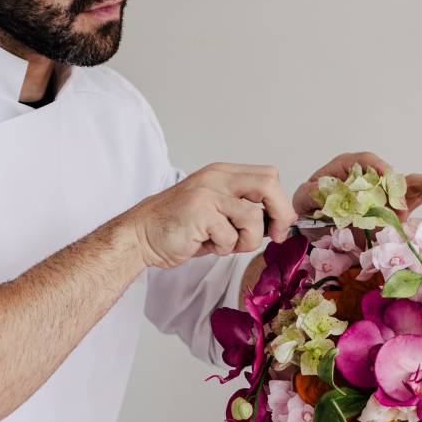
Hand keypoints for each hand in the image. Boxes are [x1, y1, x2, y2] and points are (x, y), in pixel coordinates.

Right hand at [125, 163, 297, 268]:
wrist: (141, 235)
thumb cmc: (180, 226)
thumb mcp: (216, 209)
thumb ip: (243, 208)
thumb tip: (279, 222)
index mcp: (223, 173)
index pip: (269, 176)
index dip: (280, 202)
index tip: (278, 225)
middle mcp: (217, 177)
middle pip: (269, 185)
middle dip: (280, 214)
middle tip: (276, 235)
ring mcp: (208, 193)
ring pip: (253, 218)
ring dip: (246, 241)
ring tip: (224, 243)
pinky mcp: (200, 212)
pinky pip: (230, 236)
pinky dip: (222, 248)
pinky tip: (205, 244)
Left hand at [292, 151, 421, 222]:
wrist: (313, 217)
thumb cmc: (311, 201)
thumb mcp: (304, 196)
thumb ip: (312, 194)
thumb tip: (324, 193)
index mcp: (349, 166)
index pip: (366, 161)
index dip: (377, 167)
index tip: (386, 176)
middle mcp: (371, 177)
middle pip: (394, 175)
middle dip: (414, 178)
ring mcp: (384, 194)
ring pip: (409, 188)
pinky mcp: (392, 209)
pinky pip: (410, 201)